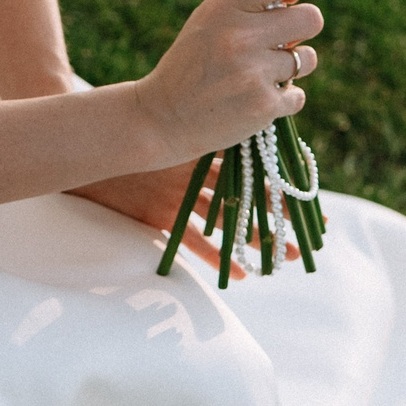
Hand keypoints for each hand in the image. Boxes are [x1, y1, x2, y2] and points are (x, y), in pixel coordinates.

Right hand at [76, 153, 299, 271]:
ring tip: (286, 259)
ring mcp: (177, 195)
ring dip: (259, 240)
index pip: (254, 166)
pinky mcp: (158, 215)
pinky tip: (240, 272)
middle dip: (284, 216)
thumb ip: (204, 135)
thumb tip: (238, 138)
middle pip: (250, 195)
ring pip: (228, 220)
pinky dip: (218, 257)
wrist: (88, 147)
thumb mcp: (174, 132)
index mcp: (202, 148)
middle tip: (316, 234)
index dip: (286, 183)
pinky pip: (193, 240)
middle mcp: (196, 172)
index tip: (314, 198)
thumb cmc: (130, 137)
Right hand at [133, 0, 322, 162]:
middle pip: (311, 18)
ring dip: (290, 67)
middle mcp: (241, 37)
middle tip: (281, 40)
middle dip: (300, 30)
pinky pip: (298, 95)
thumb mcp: (204, 21)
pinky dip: (282, 99)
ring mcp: (254, 73)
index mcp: (224, 9)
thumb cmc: (187, 65)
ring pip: (307, 59)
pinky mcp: (264, 106)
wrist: (162, 119)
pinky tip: (256, 98)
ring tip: (262, 73)